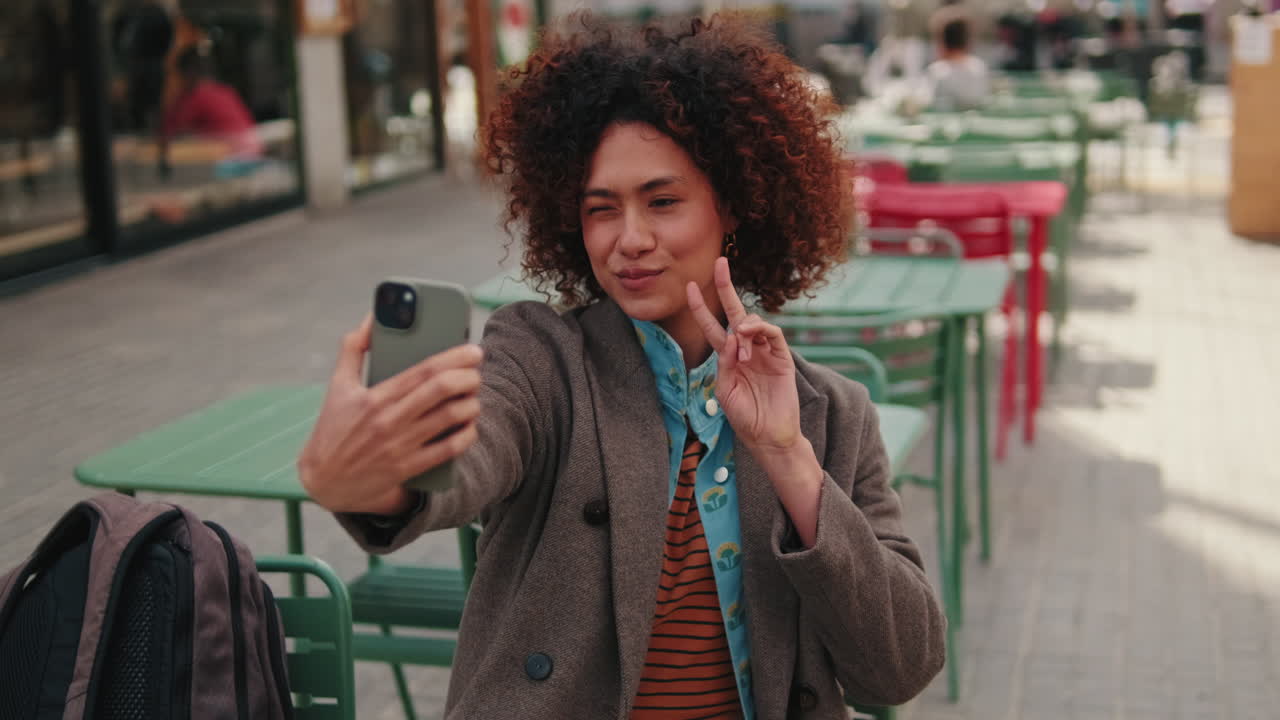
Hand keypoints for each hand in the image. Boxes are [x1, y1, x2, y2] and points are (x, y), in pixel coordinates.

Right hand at [298, 315, 483, 514]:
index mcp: (375, 396)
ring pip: (450, 418)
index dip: (454, 357)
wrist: (323, 481)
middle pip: (441, 390)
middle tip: (476, 372)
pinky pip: (448, 450)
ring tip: (474, 397)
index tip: (472, 350)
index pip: (423, 370)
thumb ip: (353, 348)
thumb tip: (372, 318)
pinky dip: (467, 435)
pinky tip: (470, 426)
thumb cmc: (333, 428)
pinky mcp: (408, 468)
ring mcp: (400, 446)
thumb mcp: (337, 386)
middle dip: (468, 377)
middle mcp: (389, 420)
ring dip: (471, 404)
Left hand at [686, 257, 802, 457]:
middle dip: (726, 287)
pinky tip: (749, 335)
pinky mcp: (782, 358)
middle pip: (734, 311)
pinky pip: (772, 333)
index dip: (701, 307)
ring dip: (743, 329)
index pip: (712, 326)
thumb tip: (730, 337)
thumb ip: (725, 363)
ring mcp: (765, 351)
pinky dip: (760, 329)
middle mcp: (746, 349)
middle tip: (720, 263)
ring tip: (741, 353)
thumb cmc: (745, 417)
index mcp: (728, 357)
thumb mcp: (726, 390)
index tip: (691, 287)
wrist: (768, 436)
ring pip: (753, 321)